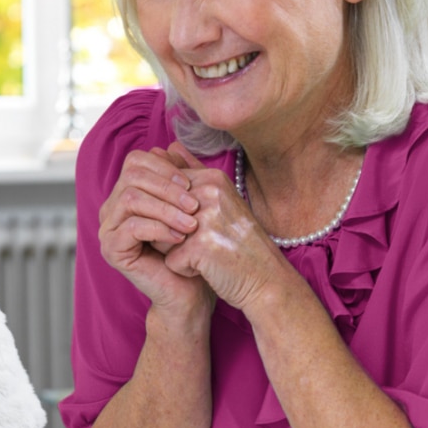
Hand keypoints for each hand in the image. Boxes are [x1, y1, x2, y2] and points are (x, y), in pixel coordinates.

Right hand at [98, 143, 212, 316]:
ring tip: (191, 223)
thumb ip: (181, 177)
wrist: (190, 290)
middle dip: (167, 187)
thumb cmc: (192, 248)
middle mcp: (112, 207)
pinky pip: (132, 227)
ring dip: (166, 208)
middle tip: (195, 204)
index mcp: (127, 192)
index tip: (191, 184)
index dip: (164, 168)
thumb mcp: (189, 206)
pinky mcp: (111, 249)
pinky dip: (159, 228)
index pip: (137, 161)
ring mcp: (108, 228)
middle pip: (131, 175)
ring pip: (131, 198)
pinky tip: (179, 238)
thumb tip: (174, 145)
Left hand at [163, 162, 292, 315]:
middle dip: (173, 233)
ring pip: (160, 237)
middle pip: (160, 214)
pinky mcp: (199, 248)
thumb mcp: (222, 200)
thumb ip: (193, 172)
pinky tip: (209, 268)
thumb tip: (168, 148)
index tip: (203, 227)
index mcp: (213, 178)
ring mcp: (204, 220)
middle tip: (205, 243)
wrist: (266, 279)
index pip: (167, 192)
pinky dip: (186, 270)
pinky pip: (170, 262)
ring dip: (178, 251)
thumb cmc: (241, 242)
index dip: (176, 215)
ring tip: (207, 254)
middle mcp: (209, 194)